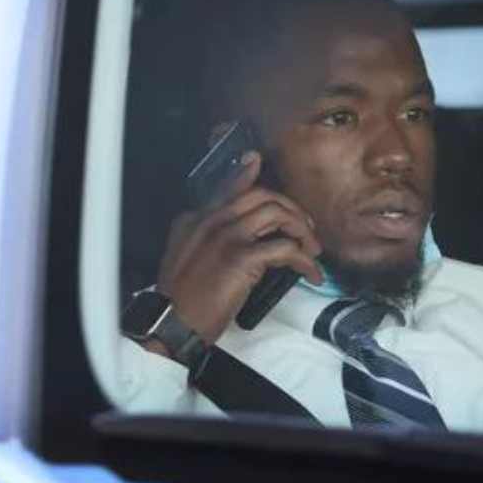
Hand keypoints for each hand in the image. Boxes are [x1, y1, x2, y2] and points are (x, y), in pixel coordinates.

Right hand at [155, 151, 322, 343]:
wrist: (171, 322)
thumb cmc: (179, 299)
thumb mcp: (183, 258)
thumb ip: (200, 237)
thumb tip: (229, 235)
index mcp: (195, 219)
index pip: (228, 189)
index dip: (246, 173)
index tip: (256, 160)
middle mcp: (211, 221)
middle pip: (262, 196)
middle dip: (291, 209)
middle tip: (305, 230)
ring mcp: (227, 237)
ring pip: (278, 214)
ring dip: (302, 231)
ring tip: (312, 251)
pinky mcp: (242, 258)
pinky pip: (286, 249)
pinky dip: (305, 261)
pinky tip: (311, 274)